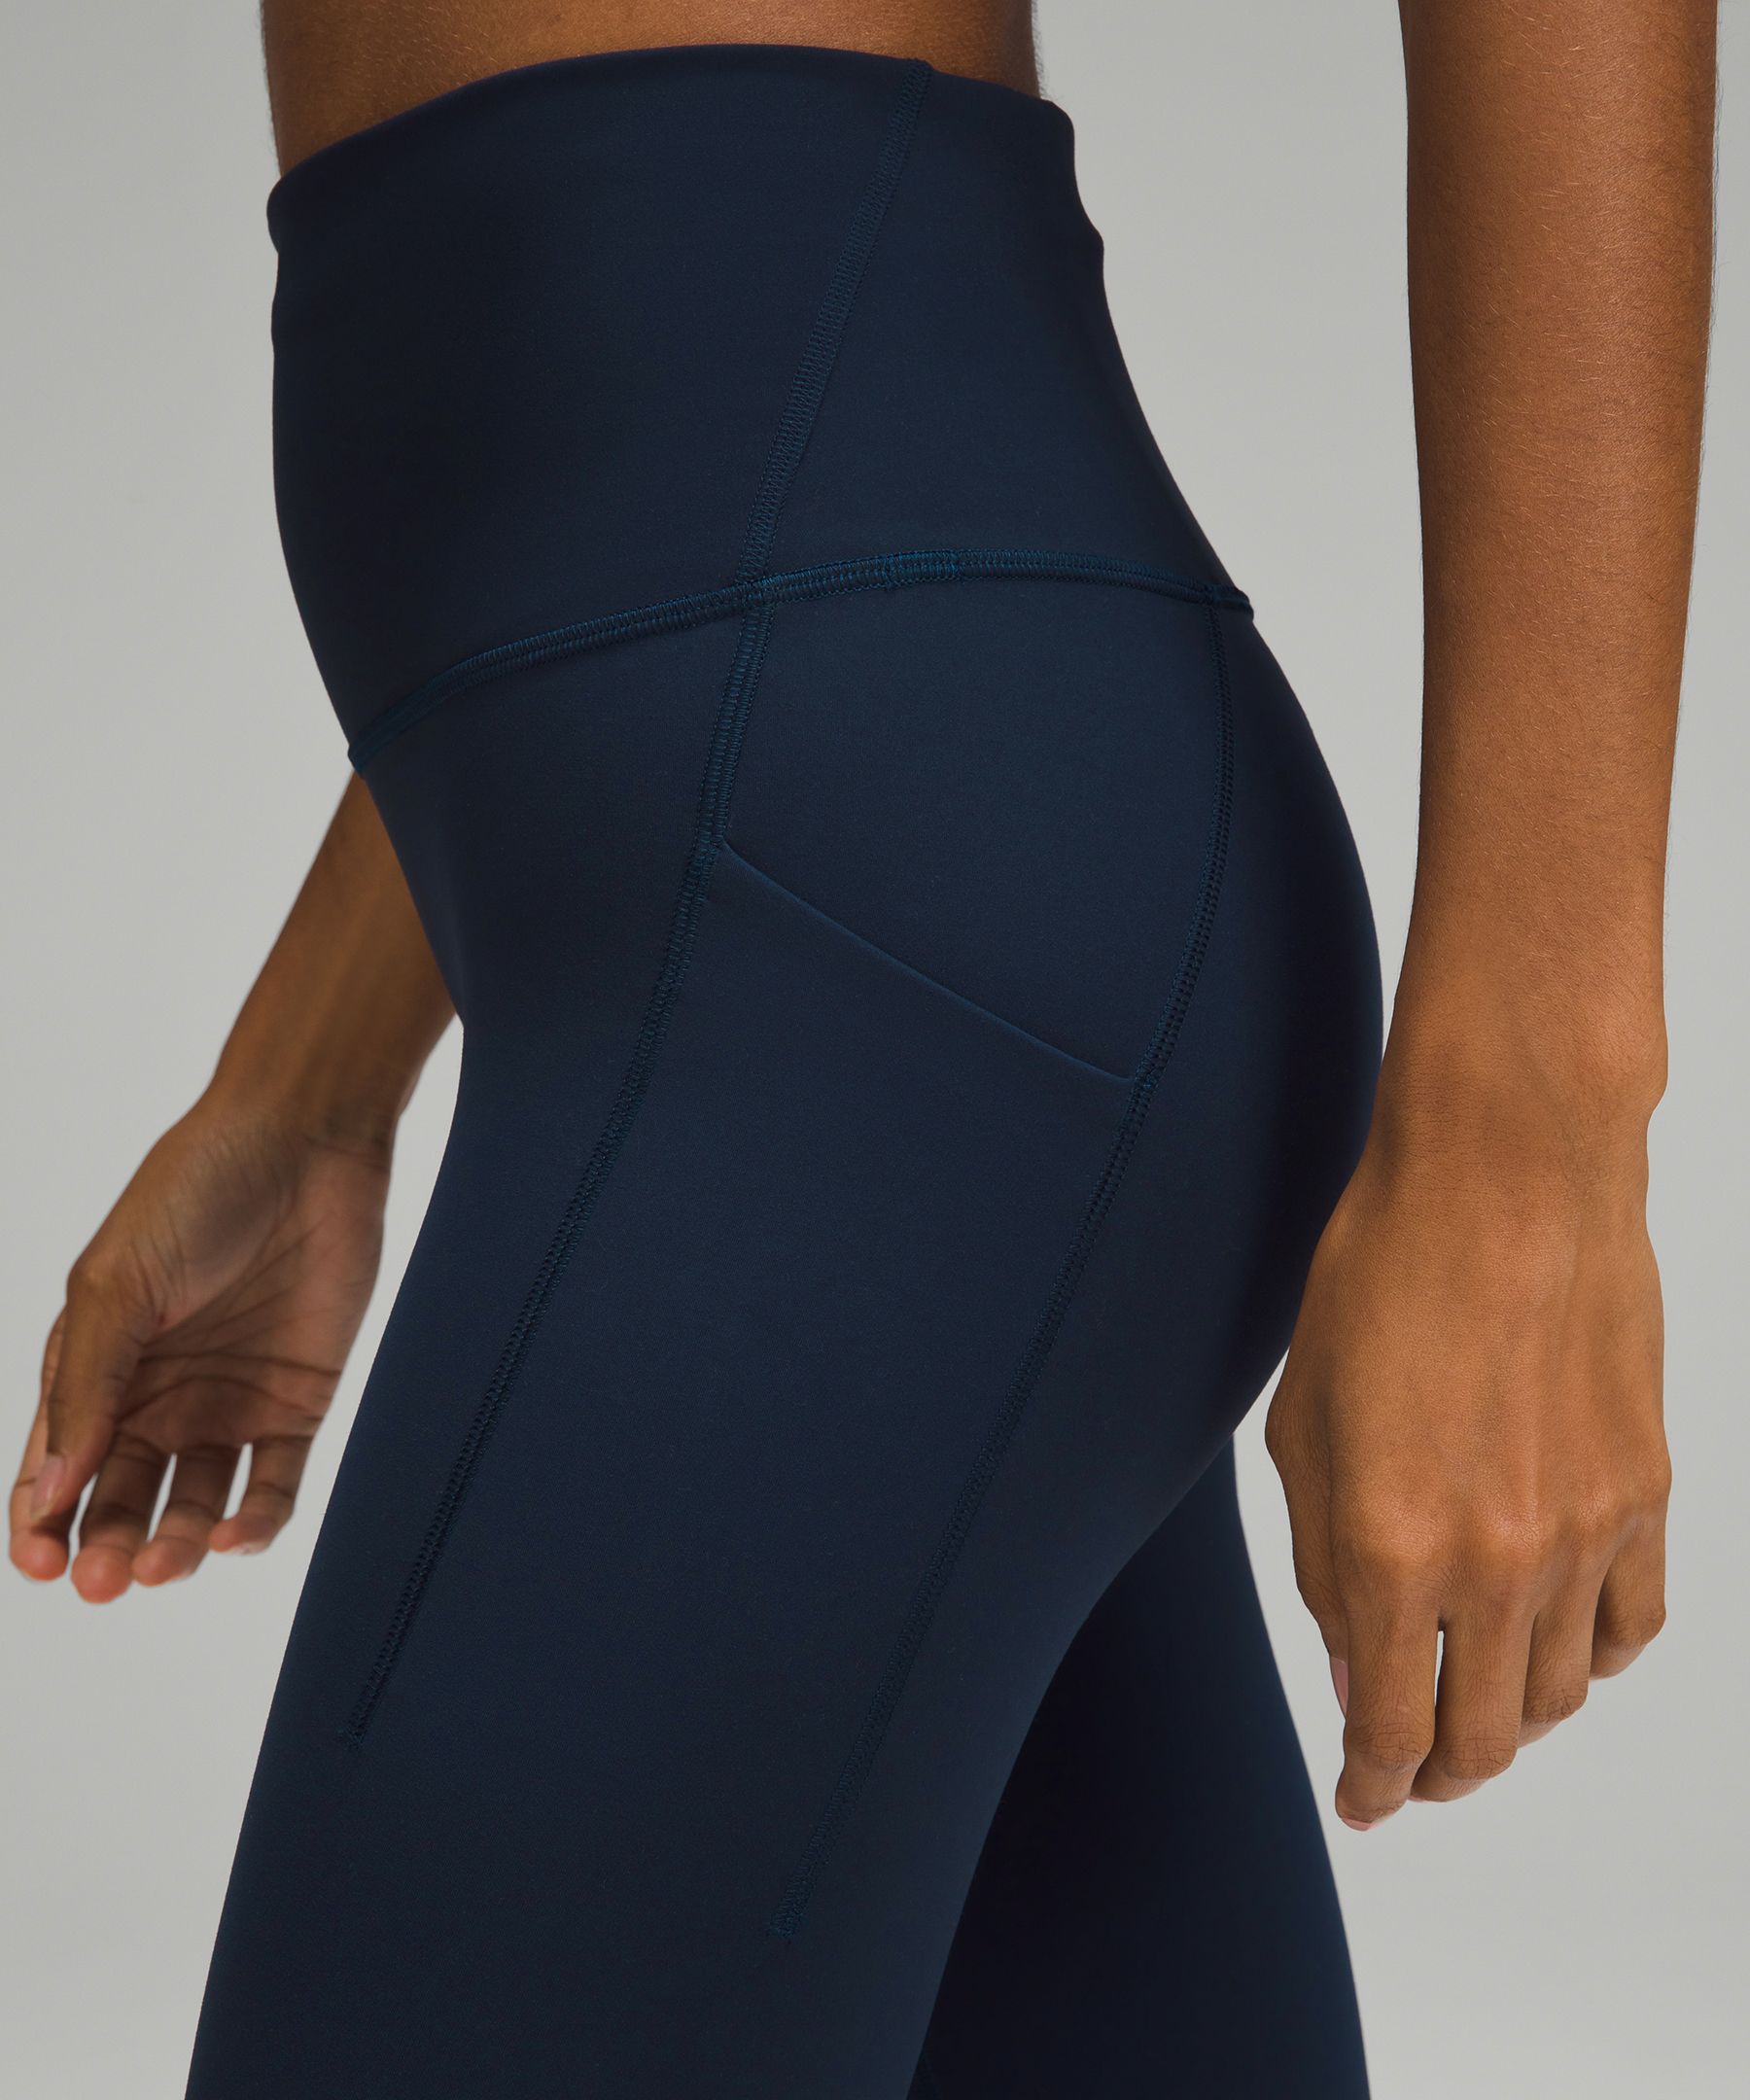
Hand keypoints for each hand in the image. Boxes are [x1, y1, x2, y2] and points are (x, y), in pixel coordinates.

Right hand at [10, 1095, 388, 1598]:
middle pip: (123, 1499)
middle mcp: (158, 1395)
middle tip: (106, 1581)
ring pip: (194, 1504)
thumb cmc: (193, 1194)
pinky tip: (236, 1536)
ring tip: (167, 1561)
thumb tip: (49, 1492)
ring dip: (176, 1543)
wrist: (303, 1143)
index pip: (58, 1468)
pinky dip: (256, 1522)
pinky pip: (274, 1484)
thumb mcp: (116, 1285)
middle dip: (107, 1548)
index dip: (41, 1524)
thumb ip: (86, 1386)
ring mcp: (228, 1403)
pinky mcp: (297, 1402)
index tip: (41, 1564)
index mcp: (97, 1368)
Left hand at [1266, 1073, 1669, 1830]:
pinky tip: (1558, 1643)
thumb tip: (1356, 1665)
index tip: (1361, 1801)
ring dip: (1513, 1717)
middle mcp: (1497, 1562)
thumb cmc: (1379, 1278)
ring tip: (1474, 1697)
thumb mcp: (1302, 1425)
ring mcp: (1583, 1532)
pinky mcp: (1645, 1491)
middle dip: (1436, 1770)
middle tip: (1409, 1765)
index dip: (1373, 1785)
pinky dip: (1594, 1658)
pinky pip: (1634, 1624)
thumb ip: (1326, 1563)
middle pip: (1484, 1737)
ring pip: (1563, 1693)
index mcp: (1392, 1548)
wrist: (1505, 1177)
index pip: (1389, 1727)